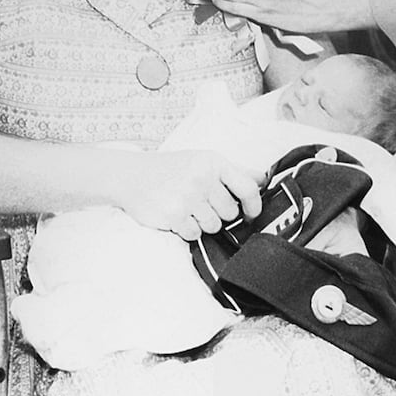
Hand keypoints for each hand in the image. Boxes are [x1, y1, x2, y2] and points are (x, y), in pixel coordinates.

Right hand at [116, 150, 262, 240]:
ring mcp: (188, 197)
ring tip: (189, 208)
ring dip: (204, 223)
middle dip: (220, 213)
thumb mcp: (203, 161)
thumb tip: (262, 178)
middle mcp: (202, 178)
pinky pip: (195, 234)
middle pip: (230, 212)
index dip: (255, 204)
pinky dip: (188, 230)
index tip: (252, 213)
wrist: (132, 175)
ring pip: (214, 226)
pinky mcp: (173, 215)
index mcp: (214, 162)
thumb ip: (233, 171)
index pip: (247, 187)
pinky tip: (178, 216)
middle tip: (203, 204)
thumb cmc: (171, 169)